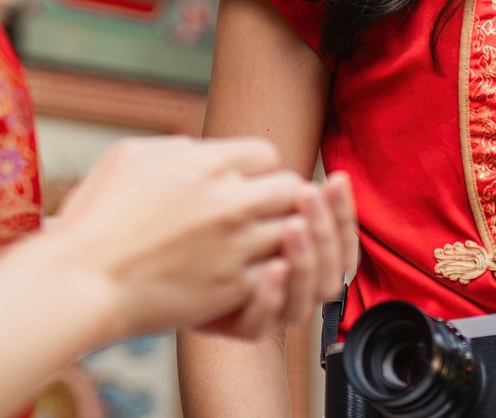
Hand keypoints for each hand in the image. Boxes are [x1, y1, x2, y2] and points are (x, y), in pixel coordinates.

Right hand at [46, 137, 352, 340]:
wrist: (82, 281)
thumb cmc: (95, 218)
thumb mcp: (129, 156)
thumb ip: (177, 147)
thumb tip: (201, 151)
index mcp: (205, 163)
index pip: (267, 154)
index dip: (258, 169)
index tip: (246, 184)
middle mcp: (228, 201)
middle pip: (292, 189)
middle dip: (281, 199)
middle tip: (264, 212)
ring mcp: (235, 246)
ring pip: (293, 233)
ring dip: (280, 236)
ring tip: (260, 244)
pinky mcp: (232, 287)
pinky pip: (277, 274)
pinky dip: (270, 274)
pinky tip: (249, 273)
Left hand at [198, 171, 358, 339]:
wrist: (152, 257)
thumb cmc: (199, 220)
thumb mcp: (240, 193)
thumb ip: (278, 189)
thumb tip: (313, 169)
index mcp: (302, 254)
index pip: (339, 240)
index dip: (343, 212)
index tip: (336, 180)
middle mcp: (290, 285)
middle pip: (331, 271)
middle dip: (325, 230)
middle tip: (308, 197)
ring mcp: (265, 307)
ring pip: (303, 301)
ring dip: (305, 262)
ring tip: (292, 227)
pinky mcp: (233, 324)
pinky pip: (259, 326)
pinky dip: (269, 299)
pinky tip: (272, 268)